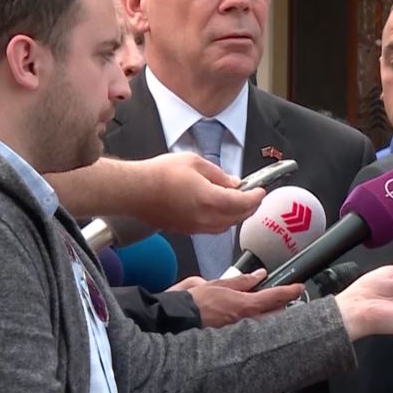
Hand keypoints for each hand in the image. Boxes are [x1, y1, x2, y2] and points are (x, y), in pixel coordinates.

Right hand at [135, 153, 263, 233]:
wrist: (133, 190)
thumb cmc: (158, 174)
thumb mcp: (194, 162)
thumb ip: (218, 174)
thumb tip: (233, 182)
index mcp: (210, 199)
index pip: (243, 203)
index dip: (256, 197)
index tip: (260, 191)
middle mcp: (204, 217)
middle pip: (237, 218)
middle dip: (249, 207)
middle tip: (254, 196)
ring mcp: (194, 227)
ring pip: (225, 226)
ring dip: (236, 216)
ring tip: (239, 203)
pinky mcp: (184, 230)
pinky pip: (211, 229)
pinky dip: (222, 221)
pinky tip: (219, 210)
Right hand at [167, 270, 303, 327]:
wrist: (177, 320)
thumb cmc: (195, 302)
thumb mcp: (220, 284)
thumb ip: (242, 281)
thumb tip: (259, 275)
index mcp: (246, 305)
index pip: (276, 297)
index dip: (290, 291)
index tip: (299, 287)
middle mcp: (247, 322)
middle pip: (276, 314)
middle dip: (282, 306)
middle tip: (283, 298)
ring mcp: (241, 333)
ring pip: (266, 325)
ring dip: (270, 316)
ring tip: (269, 308)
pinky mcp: (233, 341)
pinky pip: (253, 333)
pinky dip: (257, 325)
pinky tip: (253, 320)